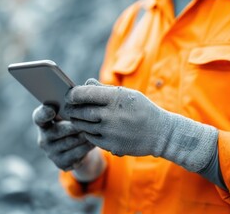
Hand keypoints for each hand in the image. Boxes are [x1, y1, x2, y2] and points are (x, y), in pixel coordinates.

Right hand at [33, 105, 93, 170]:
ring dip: (85, 134)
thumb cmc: (71, 124)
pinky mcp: (61, 163)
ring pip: (72, 141)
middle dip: (76, 124)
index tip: (52, 110)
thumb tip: (76, 93)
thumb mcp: (67, 114)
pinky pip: (78, 153)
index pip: (39, 117)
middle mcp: (43, 139)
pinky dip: (88, 146)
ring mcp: (51, 153)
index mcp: (42, 123)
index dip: (44, 114)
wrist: (76, 148)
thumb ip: (68, 106)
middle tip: (91, 117)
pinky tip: (96, 140)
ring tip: (97, 127)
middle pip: (60, 130)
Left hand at [64, 78, 217, 171]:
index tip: (70, 95)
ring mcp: (110, 131)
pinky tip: (89, 128)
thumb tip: (86, 83)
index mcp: (115, 98)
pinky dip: (87, 132)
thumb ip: (104, 89)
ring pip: (83, 125)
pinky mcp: (111, 145)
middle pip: (81, 111)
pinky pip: (90, 138)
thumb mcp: (127, 94)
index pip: (84, 93)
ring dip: (78, 121)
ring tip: (77, 117)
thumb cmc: (141, 109)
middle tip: (69, 108)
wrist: (161, 133)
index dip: (73, 94)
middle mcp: (111, 114)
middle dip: (72, 109)